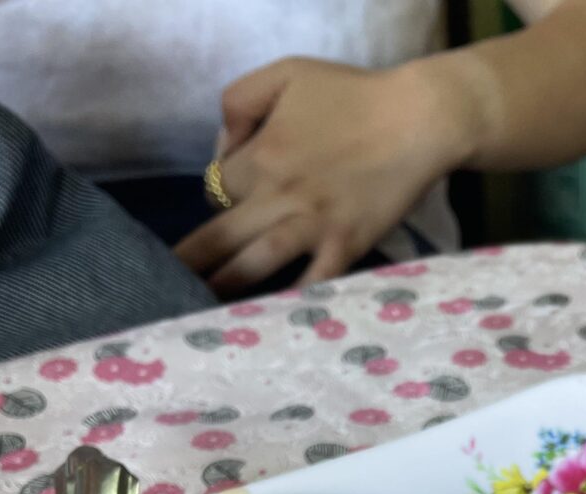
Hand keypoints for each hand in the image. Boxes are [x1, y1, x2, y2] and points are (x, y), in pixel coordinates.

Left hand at [175, 56, 474, 295]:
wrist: (418, 119)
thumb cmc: (353, 94)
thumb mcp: (286, 73)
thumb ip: (240, 102)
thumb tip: (223, 149)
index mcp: (260, 153)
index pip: (217, 187)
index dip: (218, 197)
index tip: (228, 208)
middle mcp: (279, 194)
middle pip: (220, 237)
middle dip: (190, 266)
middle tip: (166, 291)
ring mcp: (313, 225)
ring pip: (255, 264)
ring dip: (226, 291)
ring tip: (202, 317)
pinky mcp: (346, 246)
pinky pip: (312, 283)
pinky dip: (291, 306)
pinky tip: (270, 327)